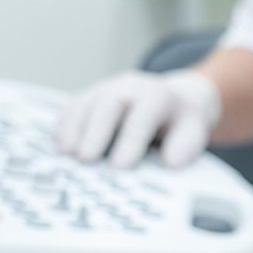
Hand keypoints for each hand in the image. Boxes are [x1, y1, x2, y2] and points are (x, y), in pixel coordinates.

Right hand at [53, 69, 220, 168]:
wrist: (176, 99)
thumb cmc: (182, 122)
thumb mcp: (193, 132)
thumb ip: (184, 147)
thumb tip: (171, 162)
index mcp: (159, 96)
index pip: (142, 117)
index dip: (130, 141)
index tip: (120, 166)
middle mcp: (132, 86)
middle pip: (109, 105)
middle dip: (96, 133)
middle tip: (86, 160)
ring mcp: (110, 87)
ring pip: (87, 103)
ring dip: (75, 129)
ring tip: (67, 154)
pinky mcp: (94, 93)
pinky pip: (75, 104)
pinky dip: (65, 123)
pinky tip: (59, 143)